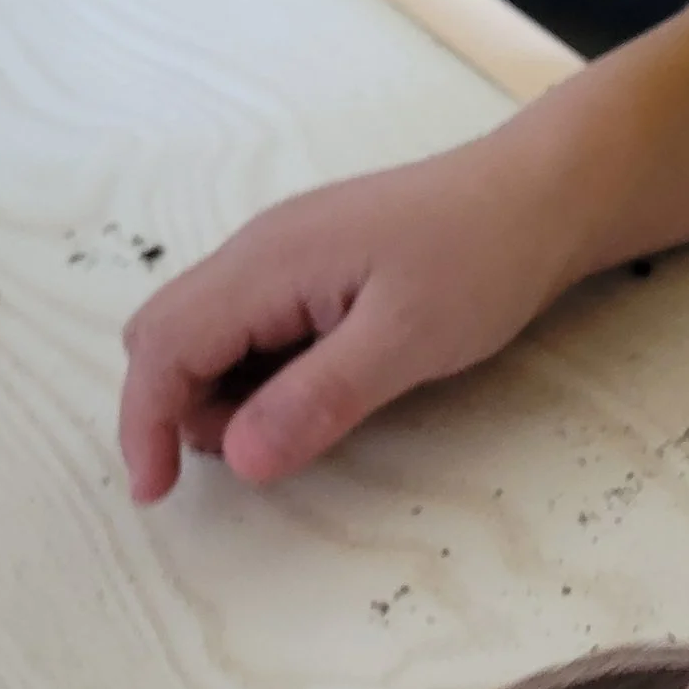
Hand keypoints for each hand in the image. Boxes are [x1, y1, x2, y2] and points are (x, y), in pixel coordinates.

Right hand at [119, 135, 572, 499]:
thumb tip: (236, 458)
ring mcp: (281, 258)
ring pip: (208, 337)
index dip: (145, 422)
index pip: (165, 345)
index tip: (154, 493)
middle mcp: (256, 253)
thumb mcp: (407, 340)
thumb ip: (318, 398)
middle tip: (261, 452)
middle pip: (168, 337)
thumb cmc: (482, 259)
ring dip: (226, 395)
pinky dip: (260, 374)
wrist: (542, 195)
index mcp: (266, 263)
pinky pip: (252, 329)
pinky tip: (324, 389)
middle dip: (182, 409)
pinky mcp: (310, 270)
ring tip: (312, 419)